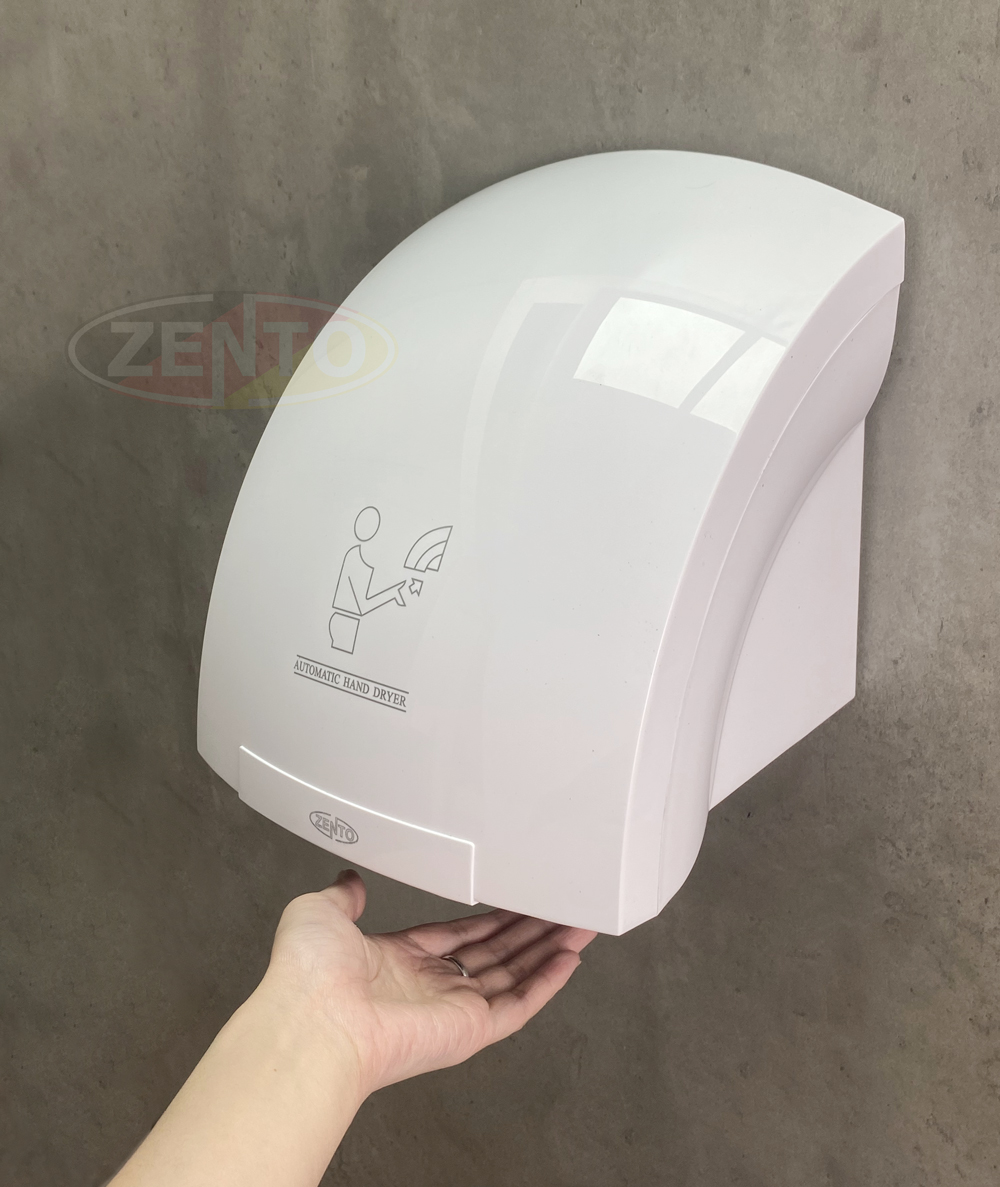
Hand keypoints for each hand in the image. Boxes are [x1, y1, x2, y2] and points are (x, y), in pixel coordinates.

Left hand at [263, 870, 596, 1094]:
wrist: (315, 1018)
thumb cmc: (309, 975)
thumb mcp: (320, 912)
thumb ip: (344, 896)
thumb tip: (350, 880)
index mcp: (398, 960)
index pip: (458, 934)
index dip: (491, 915)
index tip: (516, 897)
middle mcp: (428, 986)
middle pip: (494, 953)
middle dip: (530, 929)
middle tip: (560, 906)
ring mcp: (452, 1009)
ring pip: (514, 976)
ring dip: (549, 950)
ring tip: (579, 924)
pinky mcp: (470, 1030)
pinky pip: (519, 1006)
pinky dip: (548, 983)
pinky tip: (569, 959)